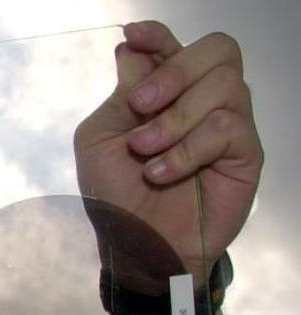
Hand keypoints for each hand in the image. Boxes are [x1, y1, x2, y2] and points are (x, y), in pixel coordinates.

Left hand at [74, 21, 262, 279]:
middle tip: (140, 106)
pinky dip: (188, 149)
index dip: (158, 34)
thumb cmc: (116, 199)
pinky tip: (163, 174)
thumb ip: (120, 96)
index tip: (136, 35)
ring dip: (176, 119)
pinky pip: (228, 127)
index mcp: (163, 94)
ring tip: (147, 153)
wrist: (136, 249)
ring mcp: (227, 126)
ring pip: (225, 84)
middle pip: (216, 50)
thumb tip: (132, 48)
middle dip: (174, 71)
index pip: (173, 46)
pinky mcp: (245, 154)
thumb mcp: (99, 143)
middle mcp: (200, 103)